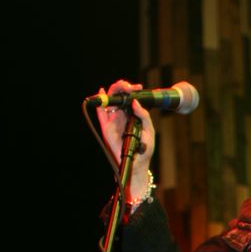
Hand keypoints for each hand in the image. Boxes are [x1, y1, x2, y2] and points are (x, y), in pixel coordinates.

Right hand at [96, 79, 155, 200]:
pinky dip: (100, 103)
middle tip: (128, 87)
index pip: (130, 98)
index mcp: (133, 115)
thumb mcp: (149, 130)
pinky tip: (101, 92)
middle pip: (119, 96)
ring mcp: (113, 120)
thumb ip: (143, 116)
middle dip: (122, 87)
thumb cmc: (144, 149)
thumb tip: (134, 102)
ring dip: (113, 91)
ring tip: (120, 87)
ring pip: (110, 101)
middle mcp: (122, 115)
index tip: (138, 88)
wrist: (137, 164)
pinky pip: (101, 113)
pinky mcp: (106, 127)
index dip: (132, 90)